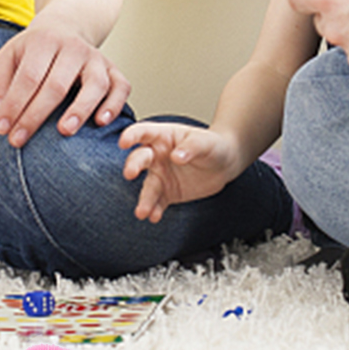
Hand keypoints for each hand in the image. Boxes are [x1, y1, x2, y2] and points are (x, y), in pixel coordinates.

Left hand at [0, 18, 131, 147]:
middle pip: (57, 84)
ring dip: (80, 109)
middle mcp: (73, 47)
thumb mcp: (8, 57)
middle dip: (36, 115)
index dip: (14, 104)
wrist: (64, 27)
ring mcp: (96, 58)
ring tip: (65, 130)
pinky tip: (101, 121)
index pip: (28, 77)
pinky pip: (121, 87)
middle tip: (19, 140)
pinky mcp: (113, 69)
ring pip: (95, 84)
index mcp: (44, 41)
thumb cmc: (32, 51)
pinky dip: (114, 104)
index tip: (2, 129)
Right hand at [117, 120, 240, 221]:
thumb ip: (191, 147)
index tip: (124, 141)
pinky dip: (154, 210)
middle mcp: (157, 156)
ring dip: (144, 199)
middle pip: (139, 159)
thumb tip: (177, 156)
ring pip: (148, 186)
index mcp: (163, 136)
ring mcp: (161, 175)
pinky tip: (154, 217)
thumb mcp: (205, 142)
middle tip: (130, 173)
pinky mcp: (167, 193)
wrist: (224, 164)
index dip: (132, 135)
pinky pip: (158, 202)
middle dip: (133, 165)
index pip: (143, 132)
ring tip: (142, 211)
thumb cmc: (212, 145)